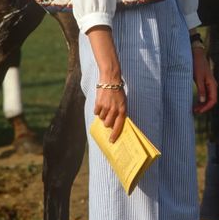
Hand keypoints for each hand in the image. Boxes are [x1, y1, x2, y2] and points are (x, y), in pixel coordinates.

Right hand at [86, 25, 126, 142]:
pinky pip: (96, 112)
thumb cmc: (117, 91)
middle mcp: (114, 109)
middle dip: (106, 123)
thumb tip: (113, 123)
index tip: (112, 141)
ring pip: (101, 118)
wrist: (110, 78)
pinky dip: (97, 110)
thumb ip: (119, 111)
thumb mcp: (122, 101)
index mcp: (122, 109)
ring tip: (104, 107)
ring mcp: (106, 107)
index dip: (115, 134)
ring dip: (102, 115)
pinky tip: (100, 104)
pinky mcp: (99, 103)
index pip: (119, 126)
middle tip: (107, 117)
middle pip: (107, 124)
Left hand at [192, 48, 217, 113]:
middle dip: (204, 107)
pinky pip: (204, 93)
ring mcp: (208, 84)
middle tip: (194, 111)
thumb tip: (202, 101)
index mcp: (212, 84)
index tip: (198, 111)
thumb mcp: (198, 77)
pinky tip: (195, 101)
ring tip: (194, 108)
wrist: (196, 54)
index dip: (206, 107)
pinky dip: (201, 99)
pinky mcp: (204, 82)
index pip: (213, 100)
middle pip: (211, 100)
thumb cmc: (197, 64)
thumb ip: (201, 89)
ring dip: (202, 104)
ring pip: (208, 97)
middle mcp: (212, 85)